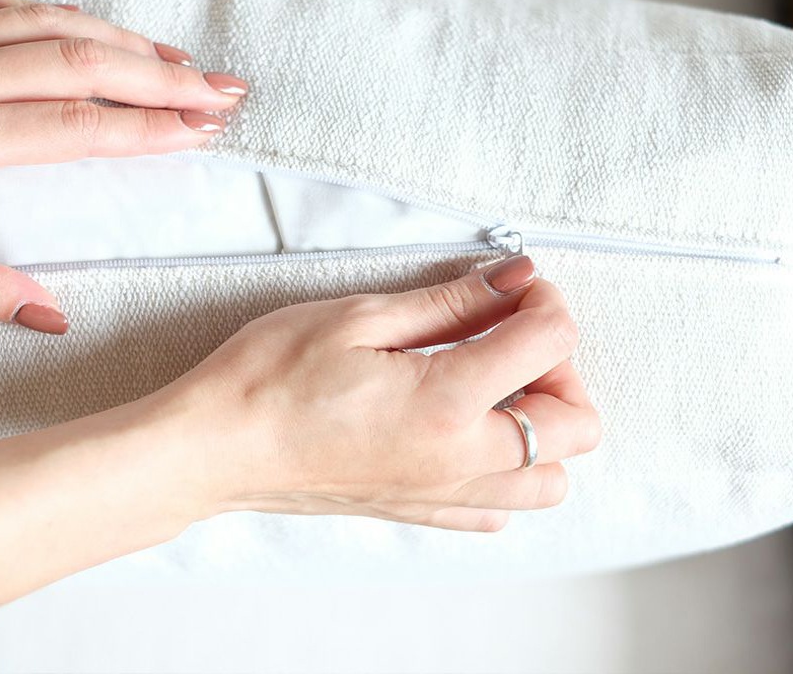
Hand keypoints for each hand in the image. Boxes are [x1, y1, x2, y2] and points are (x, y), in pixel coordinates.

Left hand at [0, 0, 247, 332]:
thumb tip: (50, 316)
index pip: (77, 126)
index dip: (149, 128)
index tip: (202, 131)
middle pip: (81, 63)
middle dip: (161, 77)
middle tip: (219, 89)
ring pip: (47, 24)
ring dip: (120, 38)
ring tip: (175, 60)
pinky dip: (52, 11)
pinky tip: (87, 23)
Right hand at [144, 254, 601, 531]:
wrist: (214, 449)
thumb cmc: (270, 377)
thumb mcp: (362, 318)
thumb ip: (452, 301)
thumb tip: (516, 280)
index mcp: (449, 403)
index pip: (551, 343)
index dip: (544, 300)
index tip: (513, 286)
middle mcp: (462, 461)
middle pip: (578, 426)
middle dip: (562, 368)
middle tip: (510, 335)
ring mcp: (445, 496)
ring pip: (550, 481)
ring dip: (545, 428)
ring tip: (495, 388)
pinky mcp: (421, 513)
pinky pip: (500, 509)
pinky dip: (507, 471)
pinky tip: (466, 431)